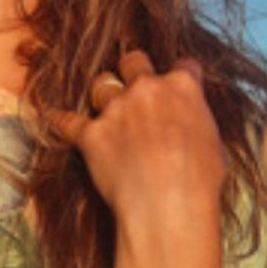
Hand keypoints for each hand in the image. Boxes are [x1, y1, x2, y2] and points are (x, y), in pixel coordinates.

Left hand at [51, 50, 226, 230]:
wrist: (168, 206)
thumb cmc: (199, 182)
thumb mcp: (214, 144)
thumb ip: (197, 122)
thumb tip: (190, 124)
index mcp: (182, 88)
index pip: (184, 66)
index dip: (182, 75)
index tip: (180, 83)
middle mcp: (146, 90)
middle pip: (133, 60)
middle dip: (133, 70)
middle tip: (134, 84)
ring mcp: (116, 109)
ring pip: (101, 84)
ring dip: (103, 95)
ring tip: (106, 108)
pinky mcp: (91, 134)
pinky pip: (68, 121)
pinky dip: (60, 120)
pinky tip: (52, 117)